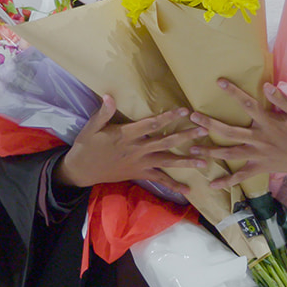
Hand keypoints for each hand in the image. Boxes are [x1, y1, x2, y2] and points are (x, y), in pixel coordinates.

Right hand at [55, 95, 206, 194]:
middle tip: (204, 131)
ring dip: (186, 161)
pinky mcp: (140, 174)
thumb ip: (103, 112)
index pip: (151, 124)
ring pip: (167, 161)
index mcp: (126, 135)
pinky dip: (174, 186)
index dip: (168, 117)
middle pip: (166, 142)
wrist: (81, 171)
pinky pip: (159, 181)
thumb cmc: (87, 146)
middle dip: (186, 136)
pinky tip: (188, 190)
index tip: (184, 110)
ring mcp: (140, 163)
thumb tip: (109, 96)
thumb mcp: (92, 127)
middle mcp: (137, 150)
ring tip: (205, 160)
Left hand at [189, 80, 286, 188]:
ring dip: (210, 151)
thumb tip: (267, 86)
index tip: (219, 82)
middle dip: (209, 124)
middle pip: (230, 131)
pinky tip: (212, 184)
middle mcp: (260, 140)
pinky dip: (227, 181)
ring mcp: (258, 156)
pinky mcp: (260, 168)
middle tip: (192, 117)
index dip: (234, 93)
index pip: (248, 105)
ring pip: (230, 154)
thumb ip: (282, 100)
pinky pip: (241, 177)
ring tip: (192, 147)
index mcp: (269, 123)